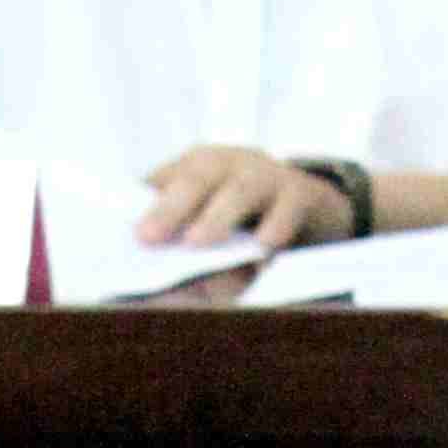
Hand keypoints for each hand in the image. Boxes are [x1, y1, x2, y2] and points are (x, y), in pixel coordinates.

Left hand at [138, 144, 352, 249]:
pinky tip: (264, 248)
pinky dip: (275, 226)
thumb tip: (166, 285)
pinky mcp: (304, 193)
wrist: (319, 205)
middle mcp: (233, 163)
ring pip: (242, 189)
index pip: (166, 179)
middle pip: (198, 176)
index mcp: (201, 165)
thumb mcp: (218, 222)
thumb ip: (192, 243)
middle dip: (172, 206)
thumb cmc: (254, 218)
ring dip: (218, 215)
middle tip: (149, 237)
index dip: (144, 202)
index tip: (127, 233)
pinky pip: (289, 207)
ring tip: (198, 242)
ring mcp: (270, 174)